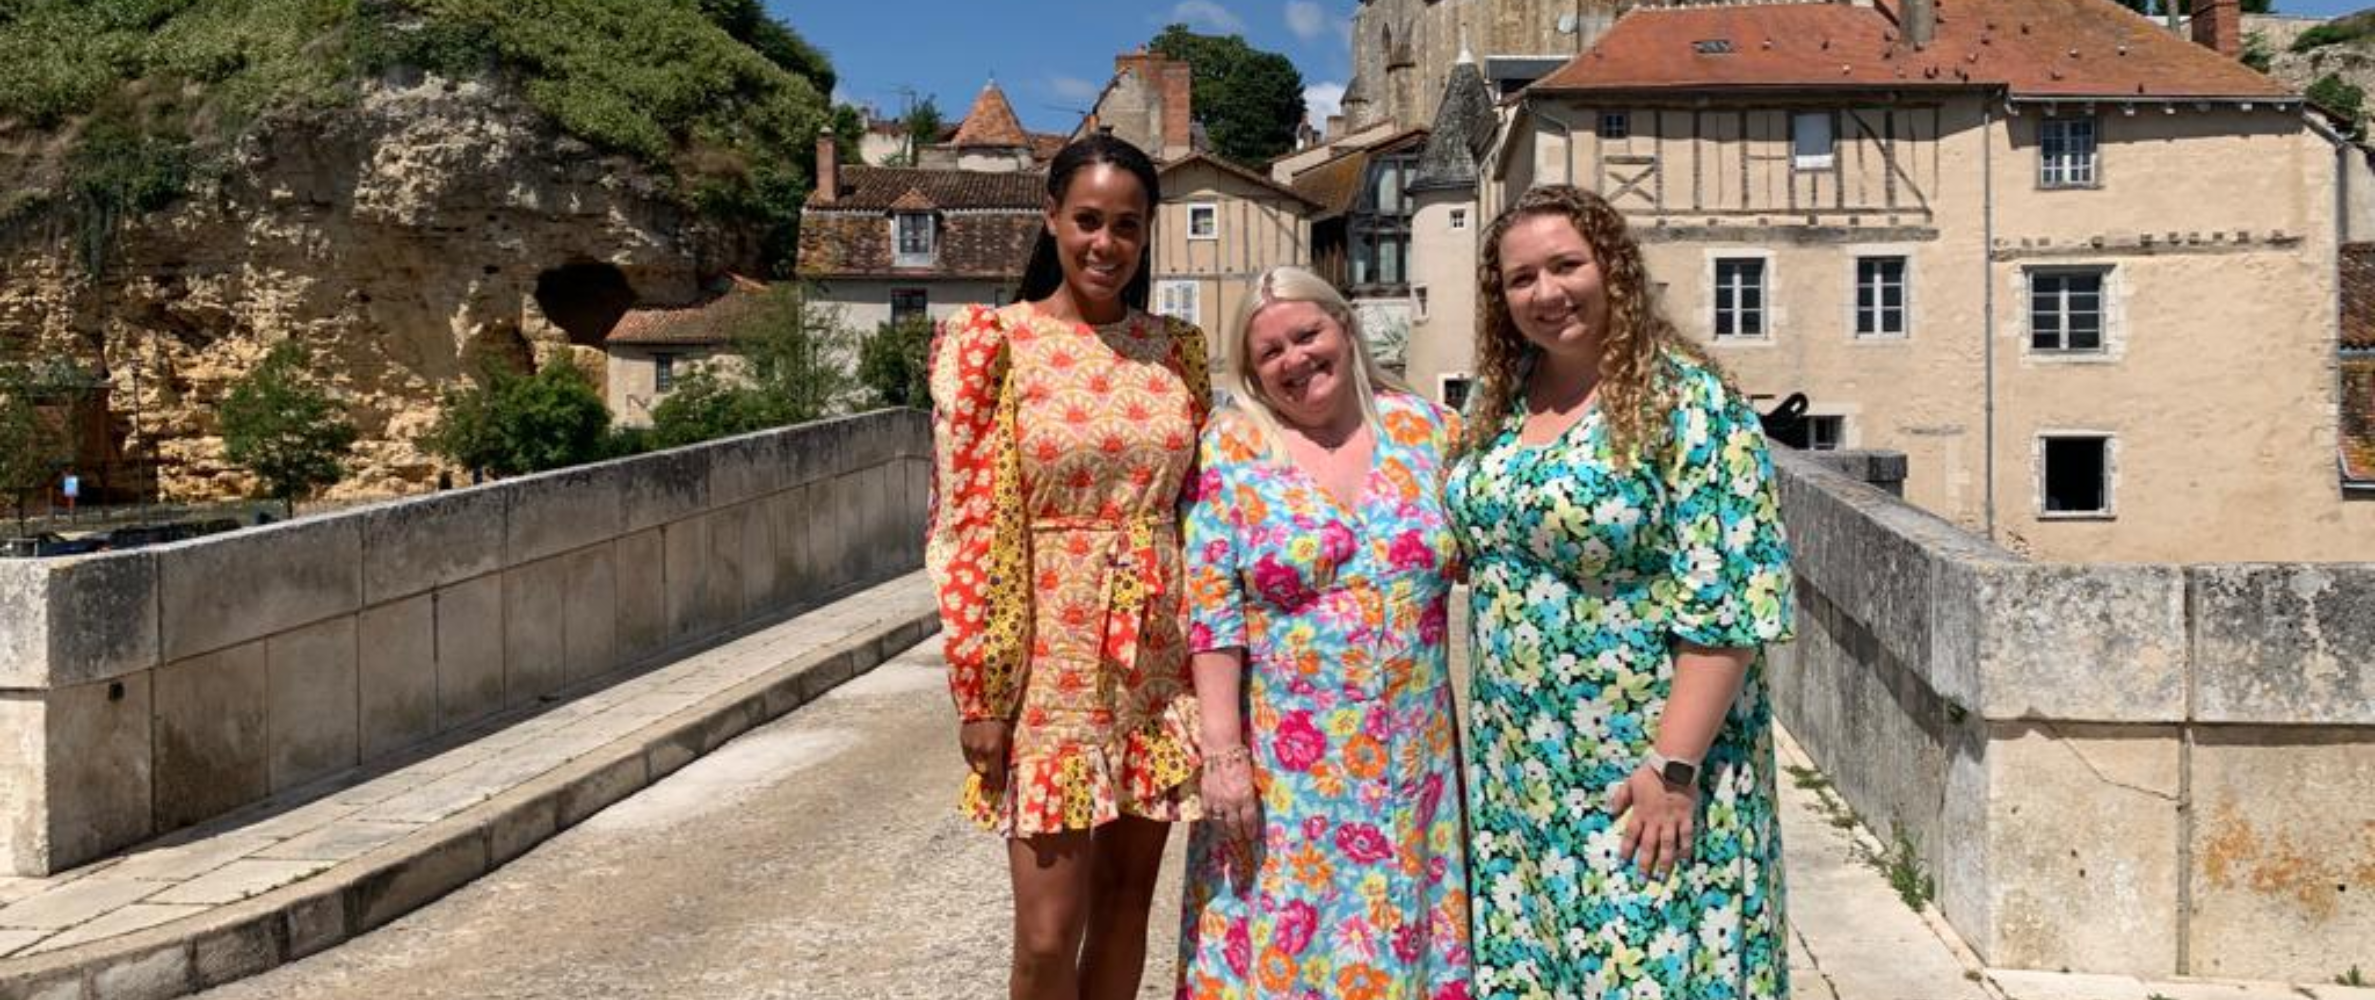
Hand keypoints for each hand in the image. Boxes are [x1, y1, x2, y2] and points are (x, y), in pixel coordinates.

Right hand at [959, 720, 1011, 795]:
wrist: (981, 704)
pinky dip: (974, 759)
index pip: (995, 773)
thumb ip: (1006, 751)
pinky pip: (968, 757)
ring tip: (987, 767)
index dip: (998, 782)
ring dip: (981, 768)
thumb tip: (1007, 765)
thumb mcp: (1008, 736)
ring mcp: (969, 747)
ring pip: (974, 766)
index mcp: (993, 749)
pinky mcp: (963, 742)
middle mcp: (980, 751)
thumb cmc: (1000, 719)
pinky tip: (979, 756)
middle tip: (994, 779)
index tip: (1001, 787)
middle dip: (989, 777)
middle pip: (983, 772)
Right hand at [1200, 747, 1260, 842]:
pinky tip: (1213, 822)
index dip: (1250, 831)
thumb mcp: (1251, 777)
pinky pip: (1208, 812)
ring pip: (1220, 822)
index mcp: (1246, 797)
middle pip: (1234, 825)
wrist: (1222, 750)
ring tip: (1226, 835)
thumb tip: (1250, 803)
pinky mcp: (1206, 795)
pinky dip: (1211, 819)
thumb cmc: (1240, 759)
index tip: (1251, 837)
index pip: (1249, 820)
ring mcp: (1217, 800)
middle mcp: (1232, 802)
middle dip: (1237, 835)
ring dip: (1223, 830)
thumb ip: (1250, 792)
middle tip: (1238, 841)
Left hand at [1610, 764, 1699, 878]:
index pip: (1631, 835)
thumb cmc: (1650, 773)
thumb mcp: (1630, 783)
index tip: (1622, 862)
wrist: (1673, 766)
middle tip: (1642, 880)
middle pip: (1648, 846)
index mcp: (1640, 813)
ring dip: (1664, 862)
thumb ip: (1620, 798)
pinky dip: (1685, 848)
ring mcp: (1671, 820)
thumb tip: (1611, 813)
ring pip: (1667, 845)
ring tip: (1662, 877)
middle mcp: (1655, 820)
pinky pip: (1686, 836)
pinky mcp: (1686, 817)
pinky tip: (1684, 859)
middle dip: (1644, 864)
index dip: (1626, 849)